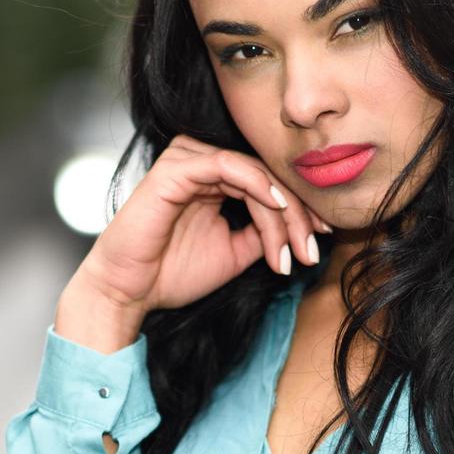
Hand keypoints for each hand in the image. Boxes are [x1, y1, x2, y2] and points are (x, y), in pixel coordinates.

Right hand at [72, 134, 329, 317]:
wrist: (129, 292)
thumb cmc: (173, 272)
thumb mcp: (235, 253)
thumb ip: (263, 232)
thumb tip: (303, 226)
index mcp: (213, 179)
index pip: (268, 182)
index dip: (301, 209)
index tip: (325, 238)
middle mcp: (201, 162)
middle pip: (266, 175)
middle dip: (298, 214)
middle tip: (313, 249)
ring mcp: (187, 161)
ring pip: (253, 172)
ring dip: (282, 210)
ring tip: (296, 245)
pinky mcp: (175, 168)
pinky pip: (227, 166)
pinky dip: (256, 184)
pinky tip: (276, 207)